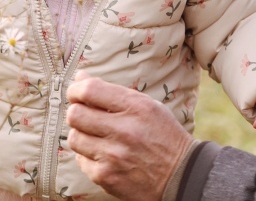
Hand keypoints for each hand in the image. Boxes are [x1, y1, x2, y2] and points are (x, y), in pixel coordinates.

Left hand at [66, 71, 193, 200]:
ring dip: (81, 135)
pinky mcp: (106, 177)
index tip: (76, 93)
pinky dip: (88, 156)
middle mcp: (123, 130)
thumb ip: (112, 92)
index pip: (90, 90)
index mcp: (136, 107)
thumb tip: (79, 78)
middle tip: (84, 115)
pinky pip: (81, 161)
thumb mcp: (146, 106)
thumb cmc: (162, 135)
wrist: (181, 176)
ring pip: (74, 138)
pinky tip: (103, 155)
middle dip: (76, 112)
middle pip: (75, 114)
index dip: (75, 90)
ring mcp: (113, 156)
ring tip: (95, 136)